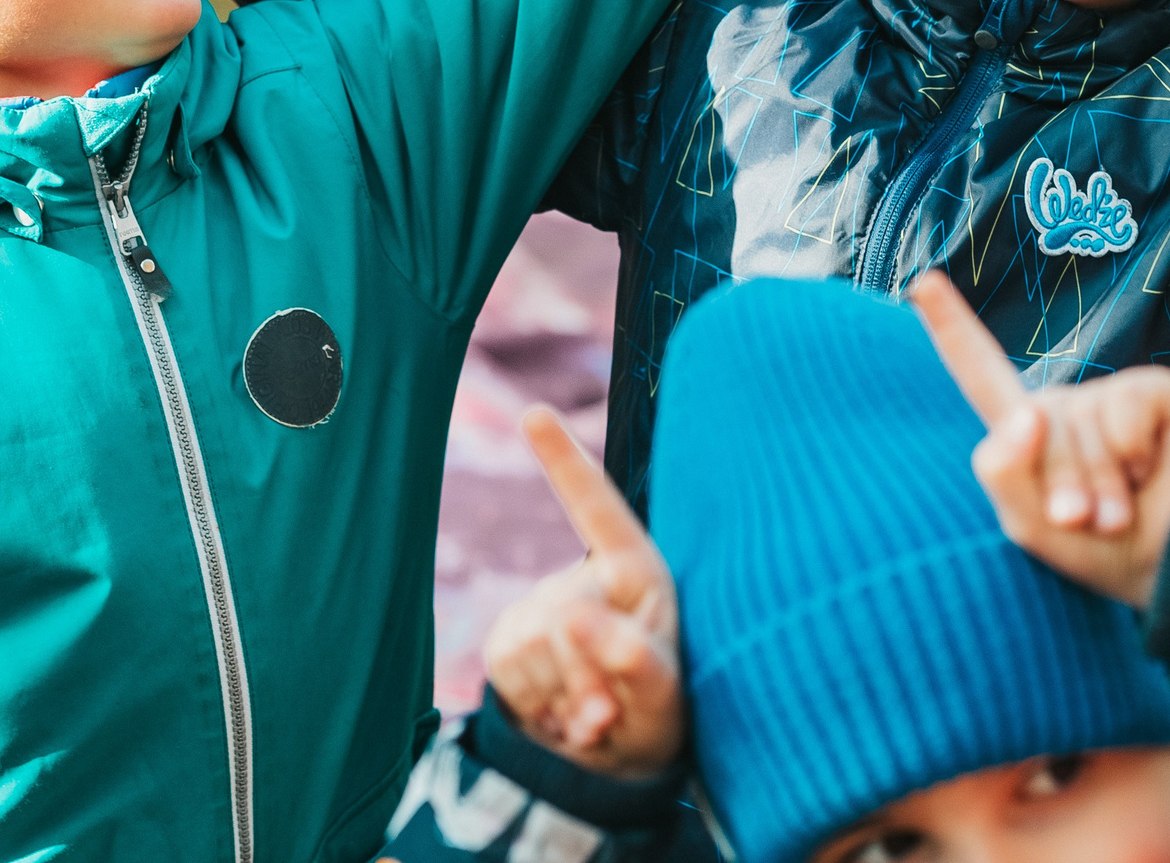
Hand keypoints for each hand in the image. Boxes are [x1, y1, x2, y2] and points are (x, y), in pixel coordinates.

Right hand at [480, 407, 684, 778]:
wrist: (617, 756)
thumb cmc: (659, 711)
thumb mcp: (664, 698)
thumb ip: (633, 661)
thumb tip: (571, 617)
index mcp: (636, 571)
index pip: (597, 508)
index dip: (565, 459)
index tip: (533, 413)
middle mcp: (585, 578)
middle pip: (562, 616)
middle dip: (582, 676)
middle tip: (608, 718)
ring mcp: (541, 606)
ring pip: (529, 645)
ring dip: (561, 697)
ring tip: (593, 719)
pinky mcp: (508, 638)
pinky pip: (506, 669)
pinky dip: (536, 705)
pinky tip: (561, 719)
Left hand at [907, 270, 1169, 609]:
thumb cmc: (1097, 550)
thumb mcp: (1029, 524)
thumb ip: (1003, 470)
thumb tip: (1027, 412)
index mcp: (1023, 429)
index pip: (979, 371)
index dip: (950, 324)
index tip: (922, 282)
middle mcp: (1065, 404)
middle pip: (1036, 424)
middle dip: (1064, 485)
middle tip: (1089, 521)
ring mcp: (1109, 395)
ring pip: (1084, 426)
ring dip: (1104, 485)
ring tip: (1120, 511)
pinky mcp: (1156, 392)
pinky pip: (1127, 411)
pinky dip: (1136, 454)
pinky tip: (1152, 473)